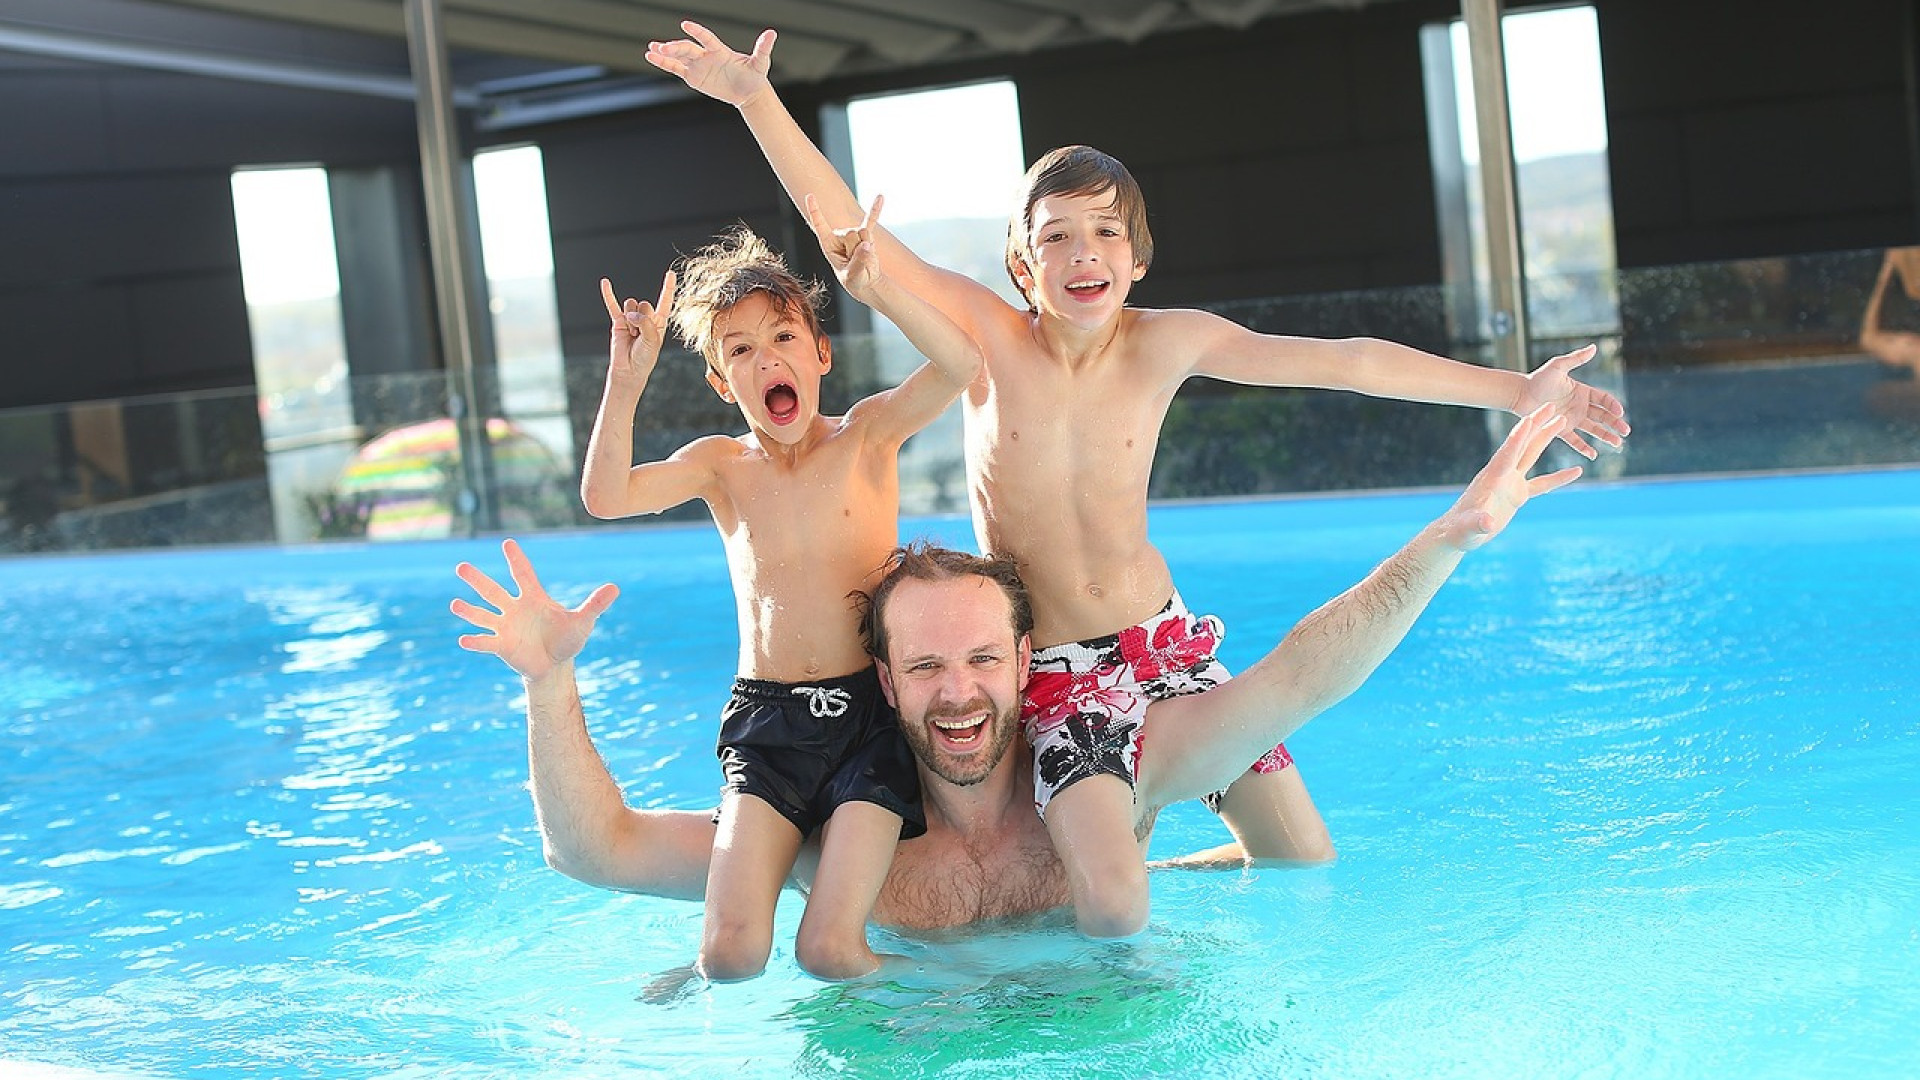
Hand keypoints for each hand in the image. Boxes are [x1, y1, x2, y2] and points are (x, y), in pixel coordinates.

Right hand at [452, 538, 618, 679]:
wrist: (555, 665)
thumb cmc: (567, 639)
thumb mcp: (583, 622)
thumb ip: (595, 605)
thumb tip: (615, 588)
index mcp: (534, 599)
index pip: (523, 575)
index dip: (517, 560)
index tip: (507, 543)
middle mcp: (515, 609)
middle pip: (493, 591)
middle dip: (478, 580)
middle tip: (461, 566)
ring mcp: (506, 627)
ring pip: (484, 615)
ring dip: (470, 611)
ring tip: (455, 604)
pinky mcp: (502, 646)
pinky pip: (486, 642)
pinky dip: (476, 641)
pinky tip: (464, 639)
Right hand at [601, 271, 675, 386]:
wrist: (629, 370)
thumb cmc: (644, 357)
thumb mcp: (652, 340)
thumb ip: (646, 323)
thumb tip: (631, 313)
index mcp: (659, 322)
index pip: (665, 301)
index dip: (668, 288)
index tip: (670, 274)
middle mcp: (646, 318)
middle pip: (645, 304)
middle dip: (642, 318)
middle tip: (639, 334)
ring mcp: (631, 318)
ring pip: (631, 305)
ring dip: (631, 320)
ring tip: (632, 334)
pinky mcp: (618, 321)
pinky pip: (612, 305)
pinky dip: (608, 294)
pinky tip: (605, 282)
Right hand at [645, 21, 774, 107]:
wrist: (748, 92)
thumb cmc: (754, 76)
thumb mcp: (760, 63)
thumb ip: (763, 48)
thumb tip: (772, 33)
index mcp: (720, 50)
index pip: (706, 37)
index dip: (697, 31)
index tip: (686, 24)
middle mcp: (706, 55)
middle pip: (688, 48)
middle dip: (675, 47)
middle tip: (663, 46)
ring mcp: (698, 65)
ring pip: (678, 57)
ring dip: (665, 52)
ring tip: (650, 49)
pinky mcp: (693, 77)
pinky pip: (676, 68)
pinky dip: (663, 63)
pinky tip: (651, 57)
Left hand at [806, 192, 882, 302]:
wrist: (866, 282)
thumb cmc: (854, 280)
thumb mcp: (852, 275)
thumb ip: (858, 261)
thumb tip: (867, 245)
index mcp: (828, 243)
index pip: (820, 225)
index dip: (815, 211)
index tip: (810, 196)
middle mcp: (839, 236)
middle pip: (850, 233)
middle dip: (856, 249)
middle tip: (855, 261)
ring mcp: (854, 234)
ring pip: (863, 232)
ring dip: (867, 247)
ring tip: (863, 257)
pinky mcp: (867, 235)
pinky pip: (871, 220)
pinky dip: (876, 210)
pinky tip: (880, 197)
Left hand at [1436, 407, 1582, 551]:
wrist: (1458, 534)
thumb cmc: (1460, 531)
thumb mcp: (1469, 528)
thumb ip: (1479, 523)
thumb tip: (1488, 522)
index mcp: (1492, 478)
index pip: (1508, 454)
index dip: (1518, 437)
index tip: (1529, 418)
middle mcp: (1502, 475)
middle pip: (1522, 445)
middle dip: (1535, 424)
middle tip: (1549, 405)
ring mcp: (1510, 483)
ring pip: (1531, 455)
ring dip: (1545, 438)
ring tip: (1561, 421)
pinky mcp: (1516, 495)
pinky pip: (1542, 484)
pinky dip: (1559, 478)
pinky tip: (1576, 471)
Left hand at [1514, 343, 1629, 458]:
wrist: (1519, 394)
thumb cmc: (1538, 378)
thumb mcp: (1558, 366)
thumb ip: (1576, 359)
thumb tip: (1594, 347)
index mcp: (1582, 392)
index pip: (1604, 399)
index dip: (1613, 406)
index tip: (1620, 412)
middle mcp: (1579, 406)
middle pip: (1603, 416)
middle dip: (1615, 423)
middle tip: (1626, 431)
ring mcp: (1571, 419)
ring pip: (1593, 429)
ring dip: (1606, 436)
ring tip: (1617, 444)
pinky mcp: (1560, 429)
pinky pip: (1575, 441)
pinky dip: (1584, 447)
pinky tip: (1593, 455)